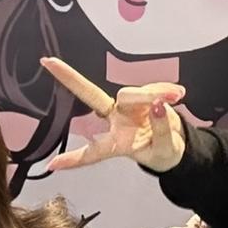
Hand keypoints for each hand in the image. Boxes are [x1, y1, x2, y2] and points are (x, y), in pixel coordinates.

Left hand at [40, 57, 186, 174]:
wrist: (178, 143)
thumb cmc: (164, 152)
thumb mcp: (167, 151)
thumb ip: (162, 130)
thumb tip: (158, 105)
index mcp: (117, 144)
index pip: (93, 153)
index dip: (74, 159)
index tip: (52, 165)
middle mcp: (116, 121)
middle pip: (93, 97)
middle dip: (71, 79)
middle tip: (49, 62)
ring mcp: (127, 106)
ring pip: (132, 93)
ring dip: (152, 93)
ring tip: (177, 96)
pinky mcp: (141, 96)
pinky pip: (152, 87)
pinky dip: (165, 90)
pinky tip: (177, 95)